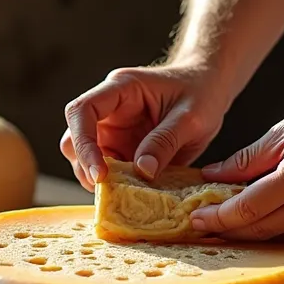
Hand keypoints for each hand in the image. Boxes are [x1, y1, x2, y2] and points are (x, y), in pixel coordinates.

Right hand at [61, 64, 230, 190]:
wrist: (208, 89)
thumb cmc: (200, 93)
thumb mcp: (191, 117)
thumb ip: (165, 141)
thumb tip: (143, 171)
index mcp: (121, 89)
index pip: (82, 110)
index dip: (83, 142)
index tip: (100, 173)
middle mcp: (109, 110)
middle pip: (75, 138)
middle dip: (85, 166)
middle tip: (108, 190)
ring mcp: (113, 131)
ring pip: (85, 158)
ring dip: (98, 178)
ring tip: (123, 194)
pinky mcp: (121, 149)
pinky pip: (108, 170)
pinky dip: (114, 185)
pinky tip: (132, 195)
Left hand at [191, 83, 283, 240]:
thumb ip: (248, 159)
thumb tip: (211, 178)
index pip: (249, 208)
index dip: (218, 218)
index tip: (196, 220)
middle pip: (264, 230)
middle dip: (230, 232)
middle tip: (204, 229)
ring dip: (258, 231)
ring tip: (233, 223)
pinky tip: (274, 215)